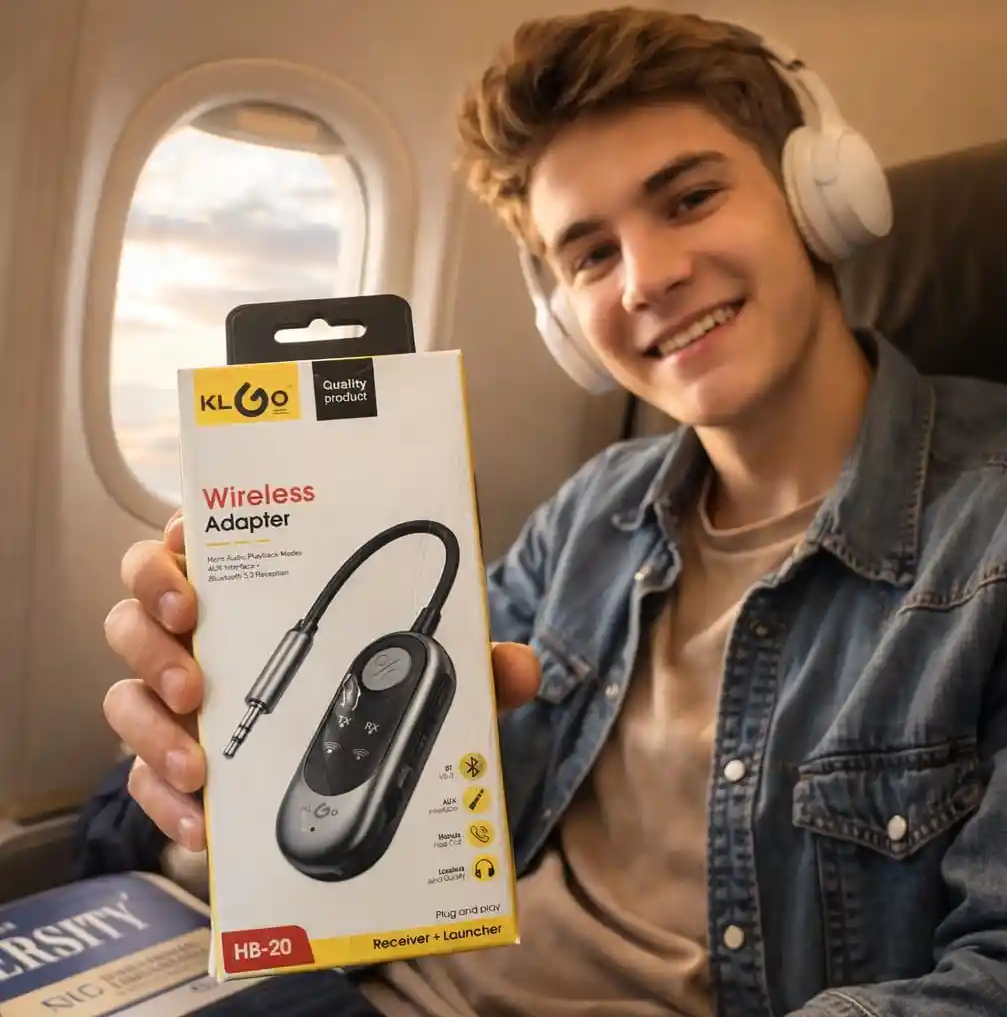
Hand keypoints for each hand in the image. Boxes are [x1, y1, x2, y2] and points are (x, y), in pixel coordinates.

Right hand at [103, 511, 540, 851]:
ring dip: (151, 723)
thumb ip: (473, 669)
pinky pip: (138, 774)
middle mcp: (204, 638)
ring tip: (200, 761)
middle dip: (153, 633)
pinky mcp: (170, 760)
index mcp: (254, 592)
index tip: (191, 566)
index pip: (192, 544)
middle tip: (193, 672)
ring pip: (124, 690)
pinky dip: (161, 798)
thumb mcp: (426, 679)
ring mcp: (178, 700)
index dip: (177, 546)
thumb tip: (521, 669)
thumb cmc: (374, 695)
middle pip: (137, 609)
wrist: (343, 776)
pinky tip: (201, 822)